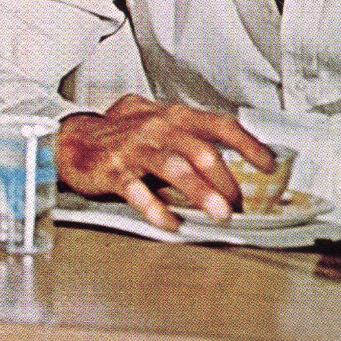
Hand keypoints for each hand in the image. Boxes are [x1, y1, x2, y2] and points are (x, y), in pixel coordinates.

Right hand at [55, 94, 274, 230]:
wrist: (73, 139)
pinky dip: (156, 209)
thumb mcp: (159, 126)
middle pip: (200, 152)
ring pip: (174, 169)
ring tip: (218, 215)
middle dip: (225, 181)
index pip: (220, 125)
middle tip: (238, 206)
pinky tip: (171, 223)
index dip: (248, 144)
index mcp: (174, 117)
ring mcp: (135, 149)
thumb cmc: (121, 135)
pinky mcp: (114, 171)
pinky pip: (138, 191)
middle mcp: (157, 129)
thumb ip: (191, 141)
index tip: (268, 165)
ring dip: (201, 193)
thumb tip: (230, 168)